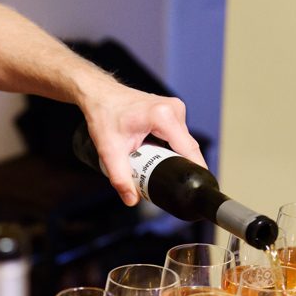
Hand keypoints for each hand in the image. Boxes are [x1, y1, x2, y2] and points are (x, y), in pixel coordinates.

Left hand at [80, 81, 207, 205]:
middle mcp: (174, 109)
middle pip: (187, 148)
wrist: (98, 95)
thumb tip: (131, 199)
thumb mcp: (110, 151)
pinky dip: (170, 147)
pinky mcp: (172, 111)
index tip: (197, 187)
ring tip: (157, 167)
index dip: (195, 171)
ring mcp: (175, 108)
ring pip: (183, 143)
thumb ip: (120, 178)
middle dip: (179, 167)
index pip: (189, 150)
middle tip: (165, 183)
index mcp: (164, 116)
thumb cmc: (104, 115)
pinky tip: (157, 154)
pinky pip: (178, 135)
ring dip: (173, 157)